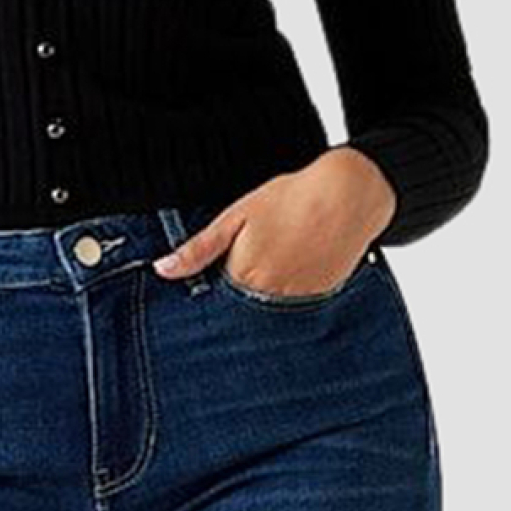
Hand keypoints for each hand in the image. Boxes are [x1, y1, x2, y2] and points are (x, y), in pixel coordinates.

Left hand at [151, 150, 398, 292]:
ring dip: (262, 301)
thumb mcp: (236, 217)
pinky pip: (294, 312)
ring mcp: (296, 304)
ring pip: (266, 314)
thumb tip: (163, 270)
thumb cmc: (290, 199)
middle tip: (251, 266)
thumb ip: (198, 249)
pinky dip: (287, 297)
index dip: (210, 293)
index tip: (211, 282)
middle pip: (239, 313)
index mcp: (242, 277)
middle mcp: (269, 298)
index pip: (213, 304)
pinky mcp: (318, 303)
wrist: (347, 196)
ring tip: (275, 265)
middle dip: (234, 302)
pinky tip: (294, 270)